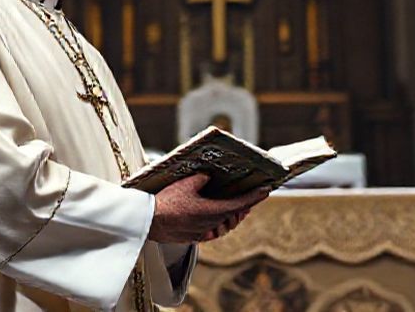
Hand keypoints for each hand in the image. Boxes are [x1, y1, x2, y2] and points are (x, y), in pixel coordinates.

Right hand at [148, 173, 268, 243]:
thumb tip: (208, 177)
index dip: (255, 197)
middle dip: (244, 207)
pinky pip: (212, 231)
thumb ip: (202, 179)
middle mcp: (211, 224)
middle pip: (234, 216)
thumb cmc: (166, 202)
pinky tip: (217, 219)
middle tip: (251, 199)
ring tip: (237, 208)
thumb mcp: (186, 183)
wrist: (148, 222)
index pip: (240, 203)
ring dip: (232, 216)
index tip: (266, 191)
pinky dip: (218, 223)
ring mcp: (202, 233)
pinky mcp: (193, 237)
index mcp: (213, 211)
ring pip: (224, 225)